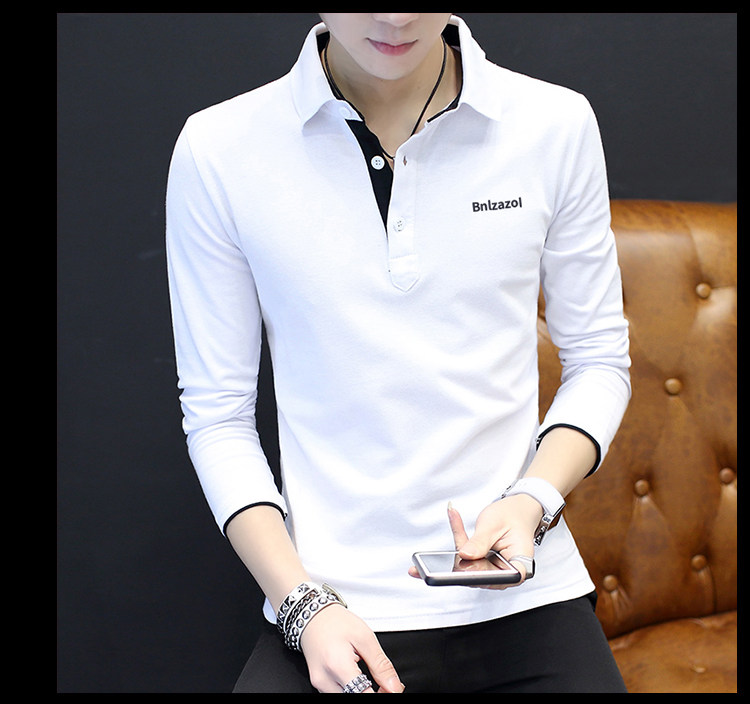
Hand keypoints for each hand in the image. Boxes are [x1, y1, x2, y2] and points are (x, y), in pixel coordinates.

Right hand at [299, 603, 404, 692]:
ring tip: (367, 676)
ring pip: (346, 698)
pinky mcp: (318, 684)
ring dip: (361, 693)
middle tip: (382, 683)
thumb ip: (381, 666)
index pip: (364, 695)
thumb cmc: (337, 622)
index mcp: (338, 666)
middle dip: (371, 694)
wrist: (313, 615)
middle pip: (354, 698)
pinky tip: (356, 677)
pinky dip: (351, 690)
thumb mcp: (365, 637)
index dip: (382, 694)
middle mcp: (325, 680)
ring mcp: (319, 684)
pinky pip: (338, 694)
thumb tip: (395, 688)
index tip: (389, 688)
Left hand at [409, 497, 541, 586]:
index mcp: (518, 567)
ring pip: (466, 566)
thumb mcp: (496, 525)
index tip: (459, 569)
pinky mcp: (481, 563)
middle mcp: (504, 573)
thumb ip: (480, 542)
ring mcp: (491, 569)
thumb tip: (464, 556)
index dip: (475, 575)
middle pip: (476, 575)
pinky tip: (453, 514)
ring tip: (436, 539)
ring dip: (454, 545)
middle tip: (426, 565)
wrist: (521, 509)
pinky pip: (464, 555)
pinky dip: (458, 535)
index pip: (496, 578)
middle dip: (453, 565)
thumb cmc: (514, 516)